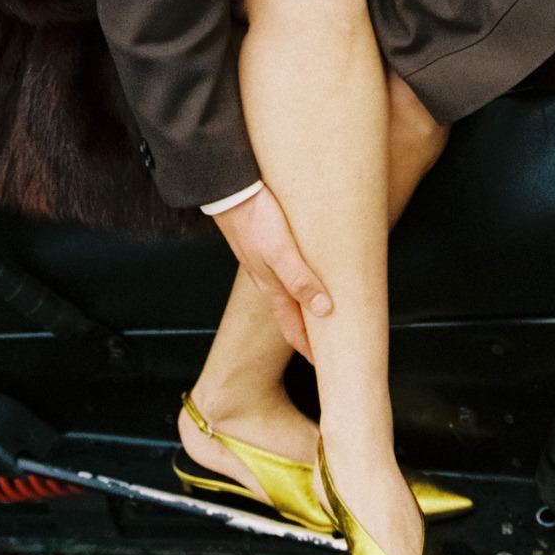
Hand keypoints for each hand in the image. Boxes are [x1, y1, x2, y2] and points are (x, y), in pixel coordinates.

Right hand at [210, 184, 330, 356]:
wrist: (227, 190)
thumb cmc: (253, 219)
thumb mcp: (280, 252)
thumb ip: (300, 280)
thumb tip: (324, 310)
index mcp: (272, 287)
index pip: (292, 327)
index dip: (307, 347)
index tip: (324, 365)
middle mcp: (266, 279)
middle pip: (290, 314)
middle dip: (307, 331)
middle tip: (328, 344)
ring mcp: (262, 263)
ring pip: (286, 293)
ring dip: (303, 306)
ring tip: (322, 311)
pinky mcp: (263, 245)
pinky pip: (284, 272)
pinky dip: (297, 281)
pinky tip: (304, 272)